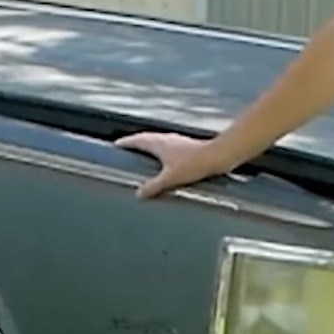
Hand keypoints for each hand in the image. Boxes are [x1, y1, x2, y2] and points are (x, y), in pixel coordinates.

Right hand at [114, 130, 233, 199]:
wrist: (218, 156)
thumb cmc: (194, 164)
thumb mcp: (170, 178)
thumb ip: (153, 187)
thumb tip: (139, 194)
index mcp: (158, 143)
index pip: (136, 140)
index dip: (125, 143)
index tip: (116, 146)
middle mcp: (166, 139)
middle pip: (145, 138)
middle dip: (135, 143)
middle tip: (127, 150)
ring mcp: (177, 141)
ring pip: (157, 141)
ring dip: (149, 146)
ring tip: (143, 155)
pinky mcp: (186, 146)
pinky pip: (167, 146)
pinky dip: (161, 151)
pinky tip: (166, 161)